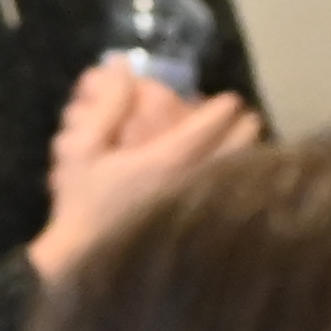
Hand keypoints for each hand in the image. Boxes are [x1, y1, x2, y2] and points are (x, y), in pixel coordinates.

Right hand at [36, 64, 257, 282]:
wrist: (79, 264)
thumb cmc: (79, 204)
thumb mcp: (80, 149)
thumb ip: (106, 106)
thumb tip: (123, 66)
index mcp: (164, 162)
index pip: (203, 130)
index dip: (220, 111)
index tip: (232, 100)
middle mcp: (188, 185)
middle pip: (231, 154)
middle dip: (244, 134)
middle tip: (252, 119)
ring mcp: (195, 213)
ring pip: (233, 180)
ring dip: (245, 160)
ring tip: (252, 149)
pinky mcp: (194, 234)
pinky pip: (226, 206)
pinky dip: (237, 189)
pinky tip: (237, 186)